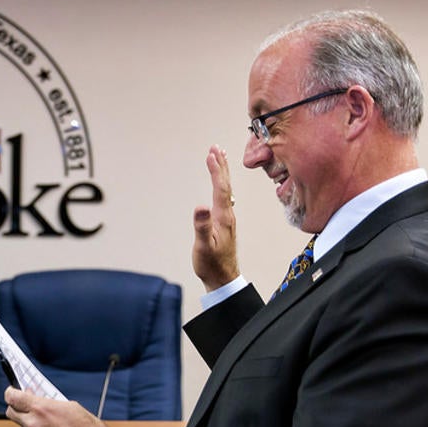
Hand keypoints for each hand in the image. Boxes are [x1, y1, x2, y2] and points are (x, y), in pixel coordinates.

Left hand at [5, 387, 109, 426]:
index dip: (11, 393)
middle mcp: (34, 425)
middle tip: (27, 411)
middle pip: (11, 413)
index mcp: (42, 409)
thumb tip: (39, 401)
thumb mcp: (72, 408)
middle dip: (18, 410)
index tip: (12, 393)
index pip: (13, 397)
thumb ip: (50, 404)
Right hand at [192, 145, 240, 291]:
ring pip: (226, 190)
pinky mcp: (224, 222)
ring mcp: (227, 218)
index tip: (211, 154)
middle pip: (226, 185)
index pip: (220, 189)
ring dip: (222, 172)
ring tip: (219, 158)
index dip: (215, 171)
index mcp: (223, 218)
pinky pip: (224, 196)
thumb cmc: (211, 264)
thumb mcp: (203, 247)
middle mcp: (228, 215)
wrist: (223, 278)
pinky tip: (219, 184)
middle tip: (216, 148)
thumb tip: (200, 206)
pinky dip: (221, 184)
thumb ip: (202, 227)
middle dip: (220, 165)